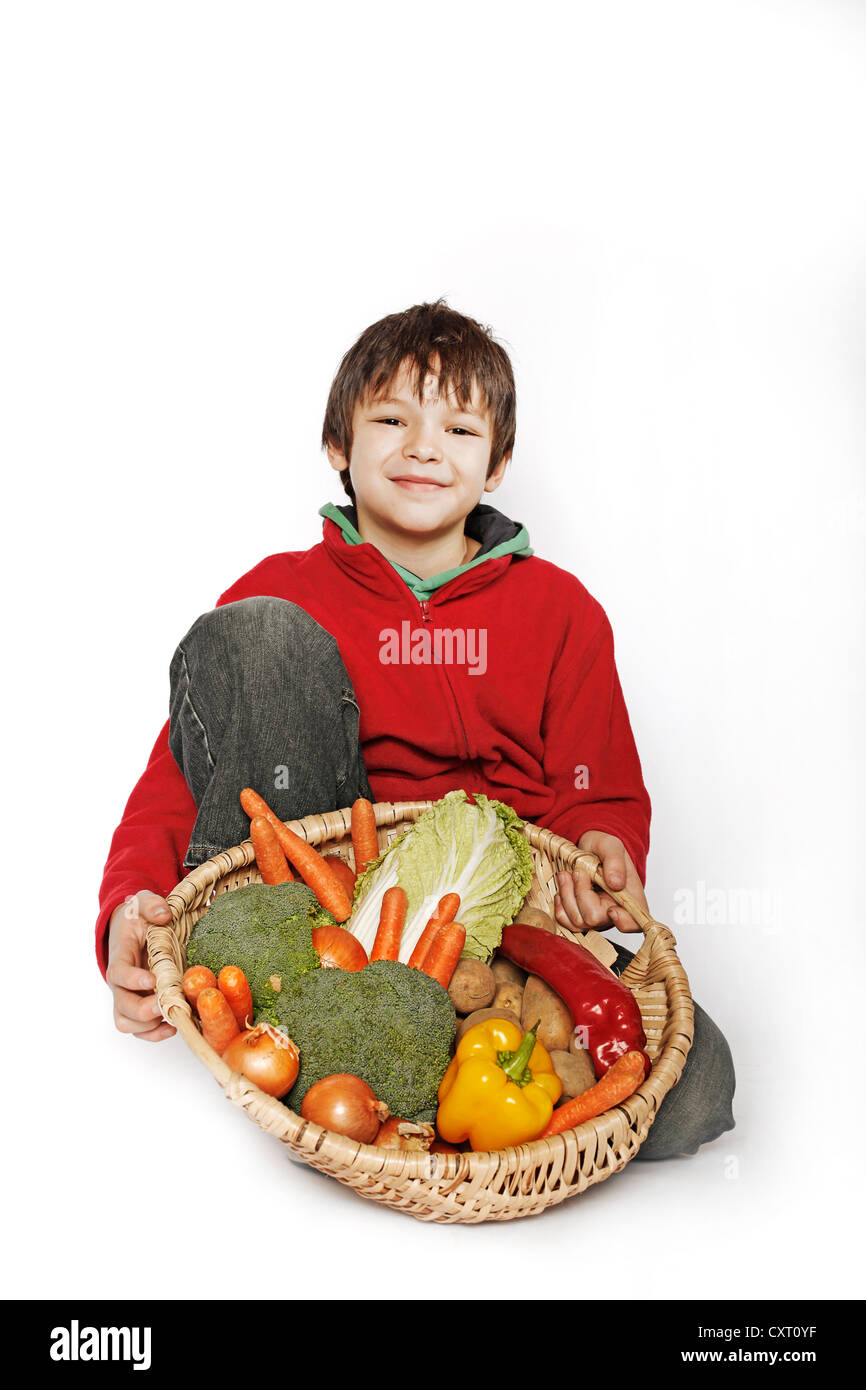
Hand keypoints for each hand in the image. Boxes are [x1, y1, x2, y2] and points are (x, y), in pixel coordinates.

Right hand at [106, 891, 176, 1041]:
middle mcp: (121, 982)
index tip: (151, 979)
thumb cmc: (137, 917)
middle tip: (163, 1005)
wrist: (133, 928)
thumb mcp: (143, 902)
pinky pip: (140, 1030)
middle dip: (142, 1010)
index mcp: (121, 956)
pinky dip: (154, 1034)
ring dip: (148, 1026)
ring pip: (127, 1022)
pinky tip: (172, 1027)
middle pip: (121, 1006)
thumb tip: (163, 915)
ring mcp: (128, 997)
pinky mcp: (139, 1006)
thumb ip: (152, 904)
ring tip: (171, 1019)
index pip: (118, 973)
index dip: (132, 980)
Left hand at [553, 831, 648, 934]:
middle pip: (594, 918)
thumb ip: (615, 862)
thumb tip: (615, 883)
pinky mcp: (579, 918)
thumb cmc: (603, 849)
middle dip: (581, 893)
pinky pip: (565, 921)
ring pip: (577, 921)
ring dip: (567, 895)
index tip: (612, 910)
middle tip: (578, 872)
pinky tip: (564, 888)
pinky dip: (560, 904)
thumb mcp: (611, 846)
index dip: (624, 922)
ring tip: (566, 875)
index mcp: (631, 899)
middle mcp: (614, 913)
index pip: (634, 923)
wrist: (587, 850)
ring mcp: (596, 918)